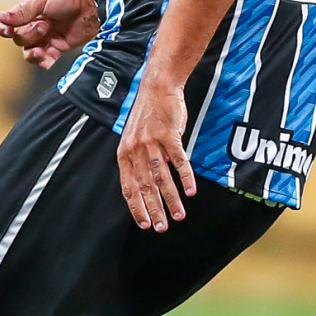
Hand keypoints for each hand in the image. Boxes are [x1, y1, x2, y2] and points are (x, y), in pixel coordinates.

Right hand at [0, 0, 97, 67]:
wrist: (93, 4)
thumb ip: (22, 11)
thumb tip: (1, 17)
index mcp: (29, 12)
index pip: (7, 25)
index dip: (6, 30)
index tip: (11, 30)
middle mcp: (35, 25)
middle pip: (19, 39)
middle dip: (29, 34)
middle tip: (44, 25)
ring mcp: (47, 37)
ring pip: (29, 52)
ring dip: (33, 52)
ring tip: (42, 46)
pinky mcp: (59, 47)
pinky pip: (46, 60)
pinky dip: (43, 62)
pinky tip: (45, 58)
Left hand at [117, 84, 193, 231]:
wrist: (157, 88)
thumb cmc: (148, 117)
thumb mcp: (135, 139)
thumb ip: (138, 162)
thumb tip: (146, 187)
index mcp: (124, 154)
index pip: (128, 187)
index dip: (136, 207)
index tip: (145, 224)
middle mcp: (135, 150)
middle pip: (145, 186)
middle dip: (154, 209)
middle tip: (162, 227)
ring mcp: (151, 142)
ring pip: (161, 177)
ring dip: (171, 198)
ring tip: (179, 215)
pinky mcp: (169, 134)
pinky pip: (178, 160)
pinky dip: (185, 177)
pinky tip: (191, 191)